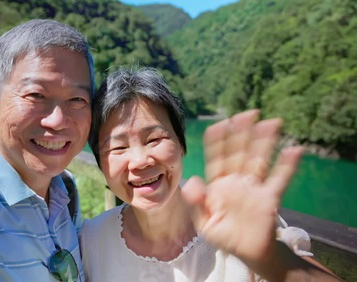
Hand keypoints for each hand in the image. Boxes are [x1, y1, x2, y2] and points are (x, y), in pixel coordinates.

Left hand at [181, 110, 303, 263]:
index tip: (221, 123)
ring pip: (259, 160)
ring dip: (265, 142)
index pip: (217, 157)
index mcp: (218, 183)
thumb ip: (196, 202)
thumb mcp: (204, 222)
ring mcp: (253, 187)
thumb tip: (193, 181)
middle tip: (249, 113)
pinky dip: (287, 165)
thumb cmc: (223, 235)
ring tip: (272, 122)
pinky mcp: (269, 198)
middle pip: (239, 152)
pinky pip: (279, 179)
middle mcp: (236, 181)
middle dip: (243, 133)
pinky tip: (294, 149)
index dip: (218, 140)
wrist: (246, 253)